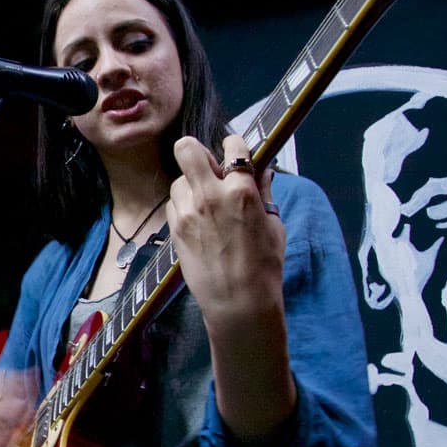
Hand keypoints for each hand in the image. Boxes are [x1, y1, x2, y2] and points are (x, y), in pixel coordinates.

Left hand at [168, 134, 295, 446]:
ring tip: (204, 203)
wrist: (238, 301)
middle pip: (187, 148)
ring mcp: (188, 211)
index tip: (234, 152)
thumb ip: (261, 192)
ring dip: (190, 185)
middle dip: (196, 151)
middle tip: (208, 168)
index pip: (232, 146)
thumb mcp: (273, 224)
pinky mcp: (174, 227)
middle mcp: (210, 194)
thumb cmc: (264, 265)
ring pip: (178, 179)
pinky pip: (173, 203)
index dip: (233, 145)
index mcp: (241, 191)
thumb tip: (259, 169)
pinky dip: (183, 206)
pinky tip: (196, 221)